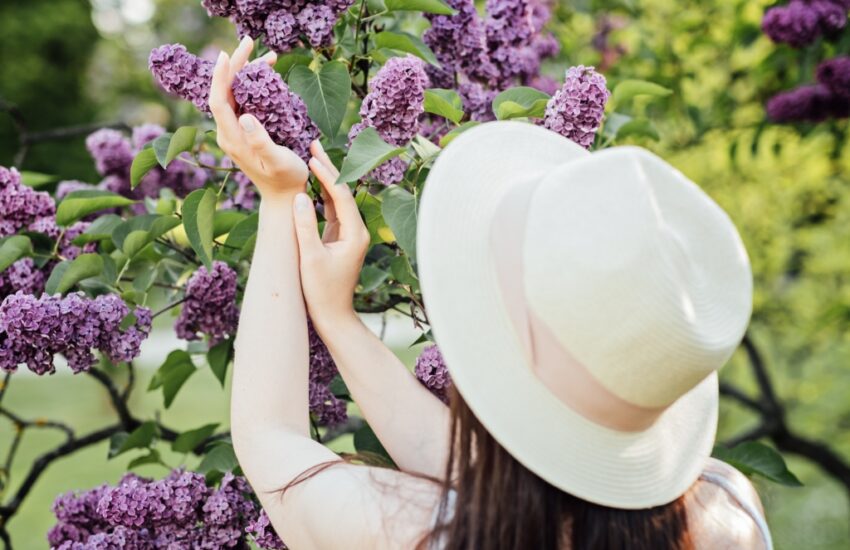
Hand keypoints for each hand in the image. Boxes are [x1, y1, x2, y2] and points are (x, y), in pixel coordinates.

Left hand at [208, 37, 307, 197]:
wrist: (283, 197)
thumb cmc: (286, 180)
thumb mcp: (277, 161)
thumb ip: (260, 140)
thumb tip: (245, 116)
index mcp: (232, 139)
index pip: (218, 101)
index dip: (220, 77)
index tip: (227, 55)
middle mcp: (228, 133)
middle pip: (224, 92)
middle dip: (235, 66)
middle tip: (250, 42)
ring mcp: (235, 132)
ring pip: (234, 95)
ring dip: (247, 73)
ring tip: (269, 57)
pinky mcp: (244, 132)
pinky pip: (243, 102)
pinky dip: (253, 85)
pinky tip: (267, 77)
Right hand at [293, 141, 369, 328]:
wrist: (333, 316)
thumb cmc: (322, 291)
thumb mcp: (310, 258)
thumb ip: (304, 226)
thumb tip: (300, 196)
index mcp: (355, 234)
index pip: (341, 196)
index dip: (327, 175)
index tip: (312, 156)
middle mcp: (357, 231)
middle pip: (342, 193)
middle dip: (328, 169)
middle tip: (313, 145)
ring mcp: (350, 234)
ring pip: (337, 201)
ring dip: (324, 180)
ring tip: (311, 156)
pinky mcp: (341, 239)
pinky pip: (332, 211)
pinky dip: (322, 196)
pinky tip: (312, 183)